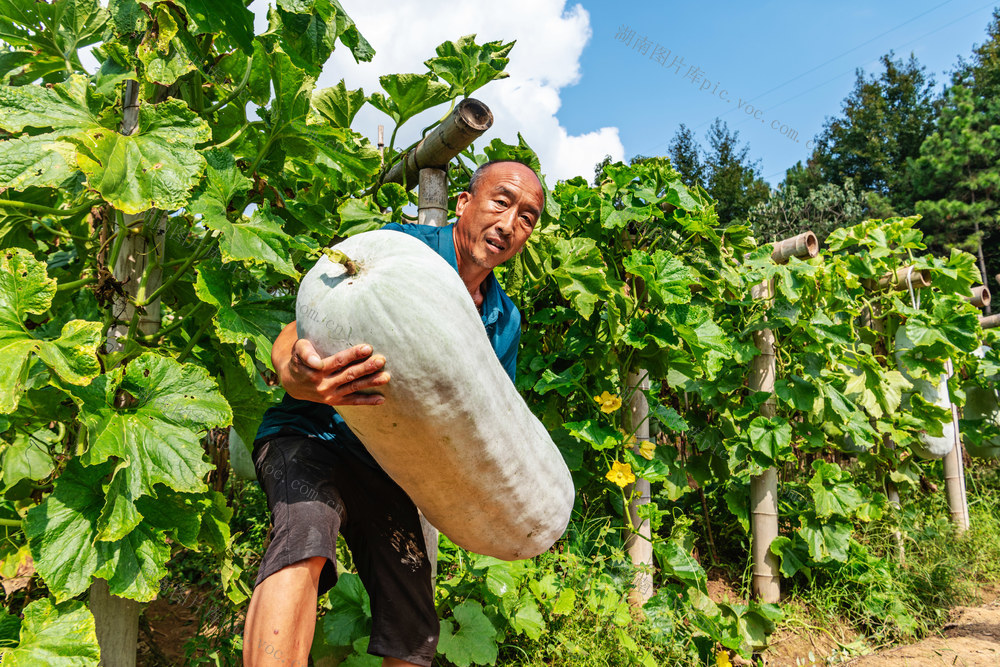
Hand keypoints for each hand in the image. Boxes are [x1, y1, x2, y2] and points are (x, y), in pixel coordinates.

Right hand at [273, 323, 388, 405]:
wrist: (292, 383)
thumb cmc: (299, 361)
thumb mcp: (298, 351)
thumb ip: (306, 352)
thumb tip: (316, 361)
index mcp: (316, 370)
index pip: (337, 361)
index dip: (352, 355)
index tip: (368, 348)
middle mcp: (324, 384)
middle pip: (349, 375)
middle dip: (366, 367)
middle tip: (382, 359)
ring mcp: (330, 394)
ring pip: (353, 388)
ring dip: (370, 382)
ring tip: (386, 377)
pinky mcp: (335, 401)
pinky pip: (353, 402)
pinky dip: (367, 401)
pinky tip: (382, 399)